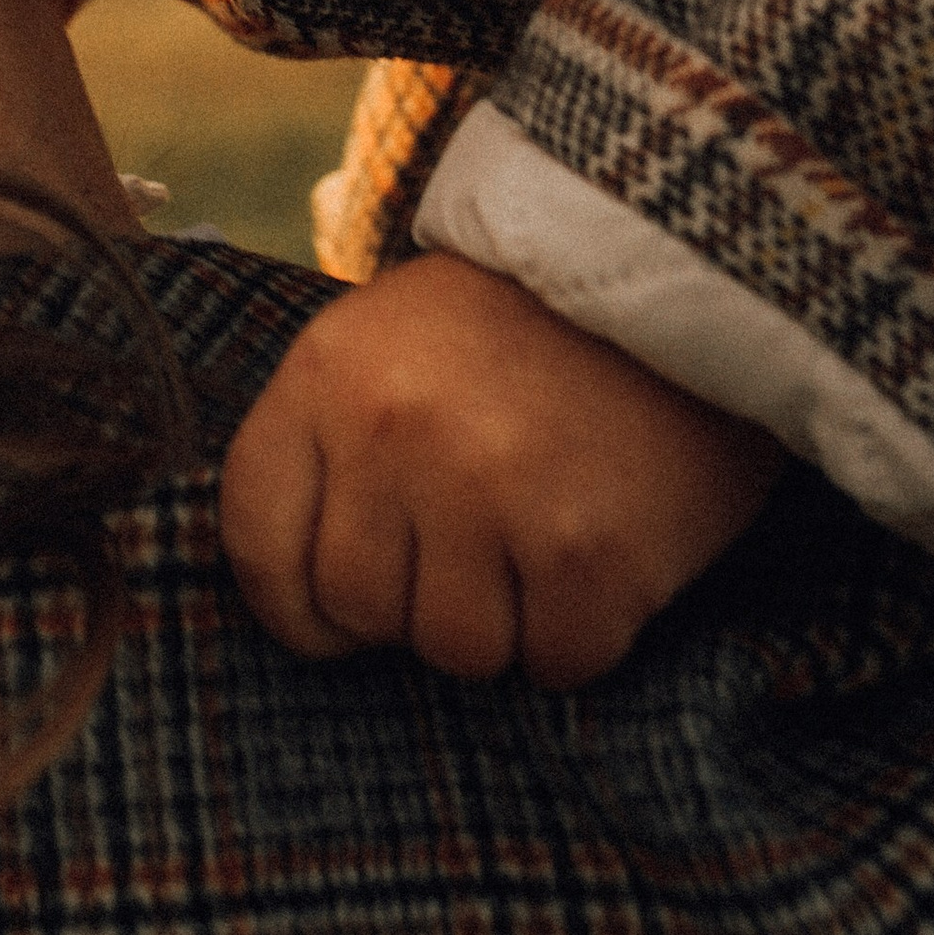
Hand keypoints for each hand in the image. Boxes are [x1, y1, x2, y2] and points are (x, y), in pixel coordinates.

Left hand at [219, 250, 781, 688]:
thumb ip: (334, 442)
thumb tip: (305, 592)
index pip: (255, 537)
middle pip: (356, 607)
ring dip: (502, 624)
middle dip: (410, 604)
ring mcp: (490, 491)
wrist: (678, 272)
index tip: (334, 617)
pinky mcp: (588, 553)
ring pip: (456, 650)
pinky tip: (600, 559)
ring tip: (538, 539)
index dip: (292, 601)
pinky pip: (557, 662)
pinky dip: (580, 634)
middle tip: (471, 550)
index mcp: (329, 373)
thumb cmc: (520, 323)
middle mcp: (394, 431)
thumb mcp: (389, 338)